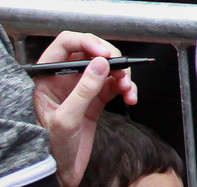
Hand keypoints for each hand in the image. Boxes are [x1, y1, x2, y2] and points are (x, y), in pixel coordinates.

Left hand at [31, 32, 136, 186]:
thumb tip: (100, 64)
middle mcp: (65, 78)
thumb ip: (83, 91)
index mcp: (48, 78)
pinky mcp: (97, 98)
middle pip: (92, 52)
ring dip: (123, 74)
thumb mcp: (65, 119)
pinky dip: (127, 87)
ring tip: (127, 88)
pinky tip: (130, 96)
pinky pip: (116, 84)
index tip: (105, 54)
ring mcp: (82, 88)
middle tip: (121, 70)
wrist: (61, 171)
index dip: (87, 43)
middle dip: (112, 59)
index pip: (66, 44)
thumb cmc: (52, 148)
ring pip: (108, 67)